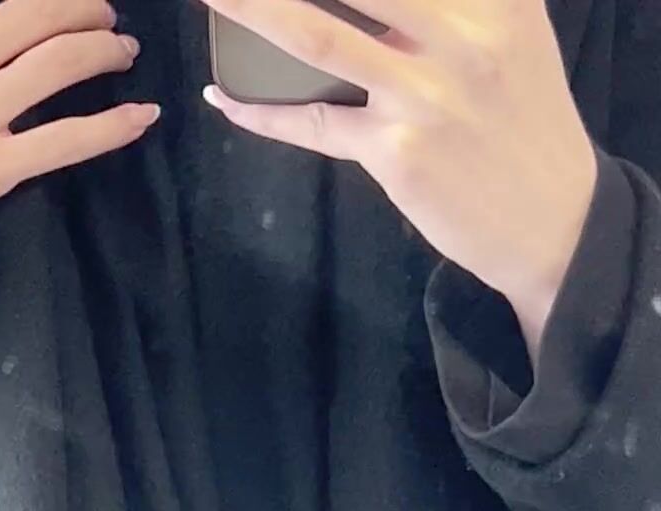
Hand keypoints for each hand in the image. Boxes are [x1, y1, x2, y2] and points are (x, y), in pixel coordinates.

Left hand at [199, 0, 597, 358]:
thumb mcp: (513, 32)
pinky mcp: (396, 153)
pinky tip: (223, 97)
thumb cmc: (524, 120)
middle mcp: (462, 33)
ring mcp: (424, 95)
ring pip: (316, 37)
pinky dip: (260, 112)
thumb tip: (375, 2)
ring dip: (250, 8)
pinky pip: (311, 124)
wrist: (555, 221)